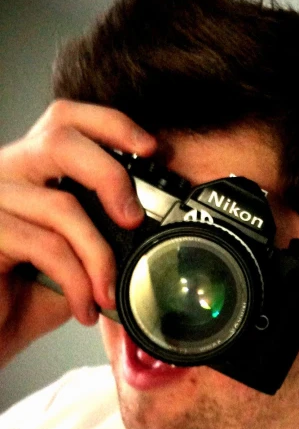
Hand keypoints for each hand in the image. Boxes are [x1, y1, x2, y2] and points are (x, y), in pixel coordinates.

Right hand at [0, 100, 156, 365]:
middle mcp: (5, 173)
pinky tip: (84, 308)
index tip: (152, 150)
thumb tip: (153, 229)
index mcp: (30, 170)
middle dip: (111, 176)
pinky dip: (77, 281)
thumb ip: (103, 232)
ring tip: (107, 294)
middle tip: (134, 221)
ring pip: (61, 204)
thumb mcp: (76, 259)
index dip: (111, 124)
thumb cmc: (25, 299)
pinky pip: (45, 245)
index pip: (65, 119)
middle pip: (60, 138)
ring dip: (99, 256)